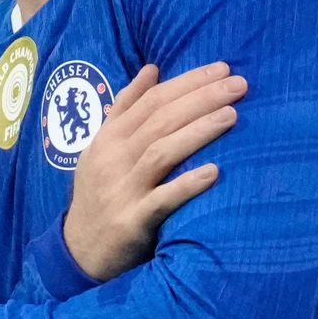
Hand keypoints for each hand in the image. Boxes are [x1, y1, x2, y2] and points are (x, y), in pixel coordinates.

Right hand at [63, 62, 245, 280]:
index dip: (186, 82)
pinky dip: (187, 185)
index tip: (221, 68)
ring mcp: (121, 190)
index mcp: (108, 137)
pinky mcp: (131, 221)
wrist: (79, 250)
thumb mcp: (102, 146)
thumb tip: (152, 69)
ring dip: (198, 132)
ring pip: (161, 153)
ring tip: (232, 116)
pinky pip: (162, 200)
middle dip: (201, 99)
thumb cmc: (99, 193)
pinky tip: (214, 173)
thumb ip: (125, 108)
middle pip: (159, 120)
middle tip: (238, 85)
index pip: (150, 100)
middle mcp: (112, 158)